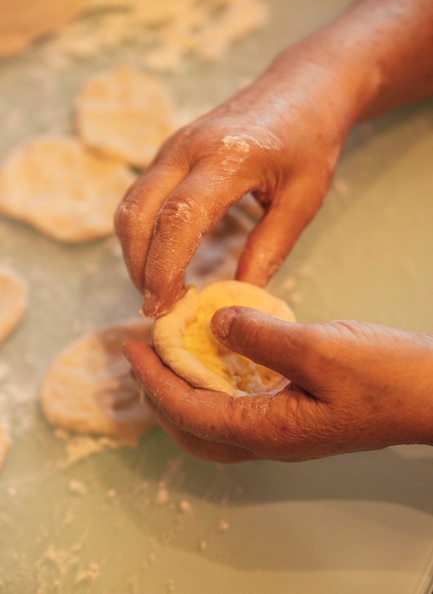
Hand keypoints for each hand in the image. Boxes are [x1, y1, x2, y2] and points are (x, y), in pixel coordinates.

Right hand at [115, 41, 356, 317]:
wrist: (302, 88)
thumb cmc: (310, 144)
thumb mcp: (303, 200)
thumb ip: (270, 249)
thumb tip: (240, 298)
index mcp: (228, 158)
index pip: (177, 218)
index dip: (163, 267)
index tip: (164, 307)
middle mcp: (188, 147)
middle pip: (138, 212)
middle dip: (139, 267)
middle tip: (156, 308)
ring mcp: (173, 145)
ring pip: (131, 205)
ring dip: (134, 252)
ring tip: (156, 290)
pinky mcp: (169, 150)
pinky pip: (140, 195)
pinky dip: (140, 232)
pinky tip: (159, 257)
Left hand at [123, 309, 432, 461]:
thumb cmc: (386, 377)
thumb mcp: (319, 349)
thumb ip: (262, 337)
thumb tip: (215, 324)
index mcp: (269, 429)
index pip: (190, 412)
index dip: (154, 381)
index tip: (132, 347)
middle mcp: (270, 437)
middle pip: (194, 430)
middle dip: (161, 394)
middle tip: (145, 355)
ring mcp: (284, 429)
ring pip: (214, 422)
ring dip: (185, 391)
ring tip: (172, 354)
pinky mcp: (296, 414)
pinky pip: (239, 405)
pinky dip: (216, 384)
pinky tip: (220, 355)